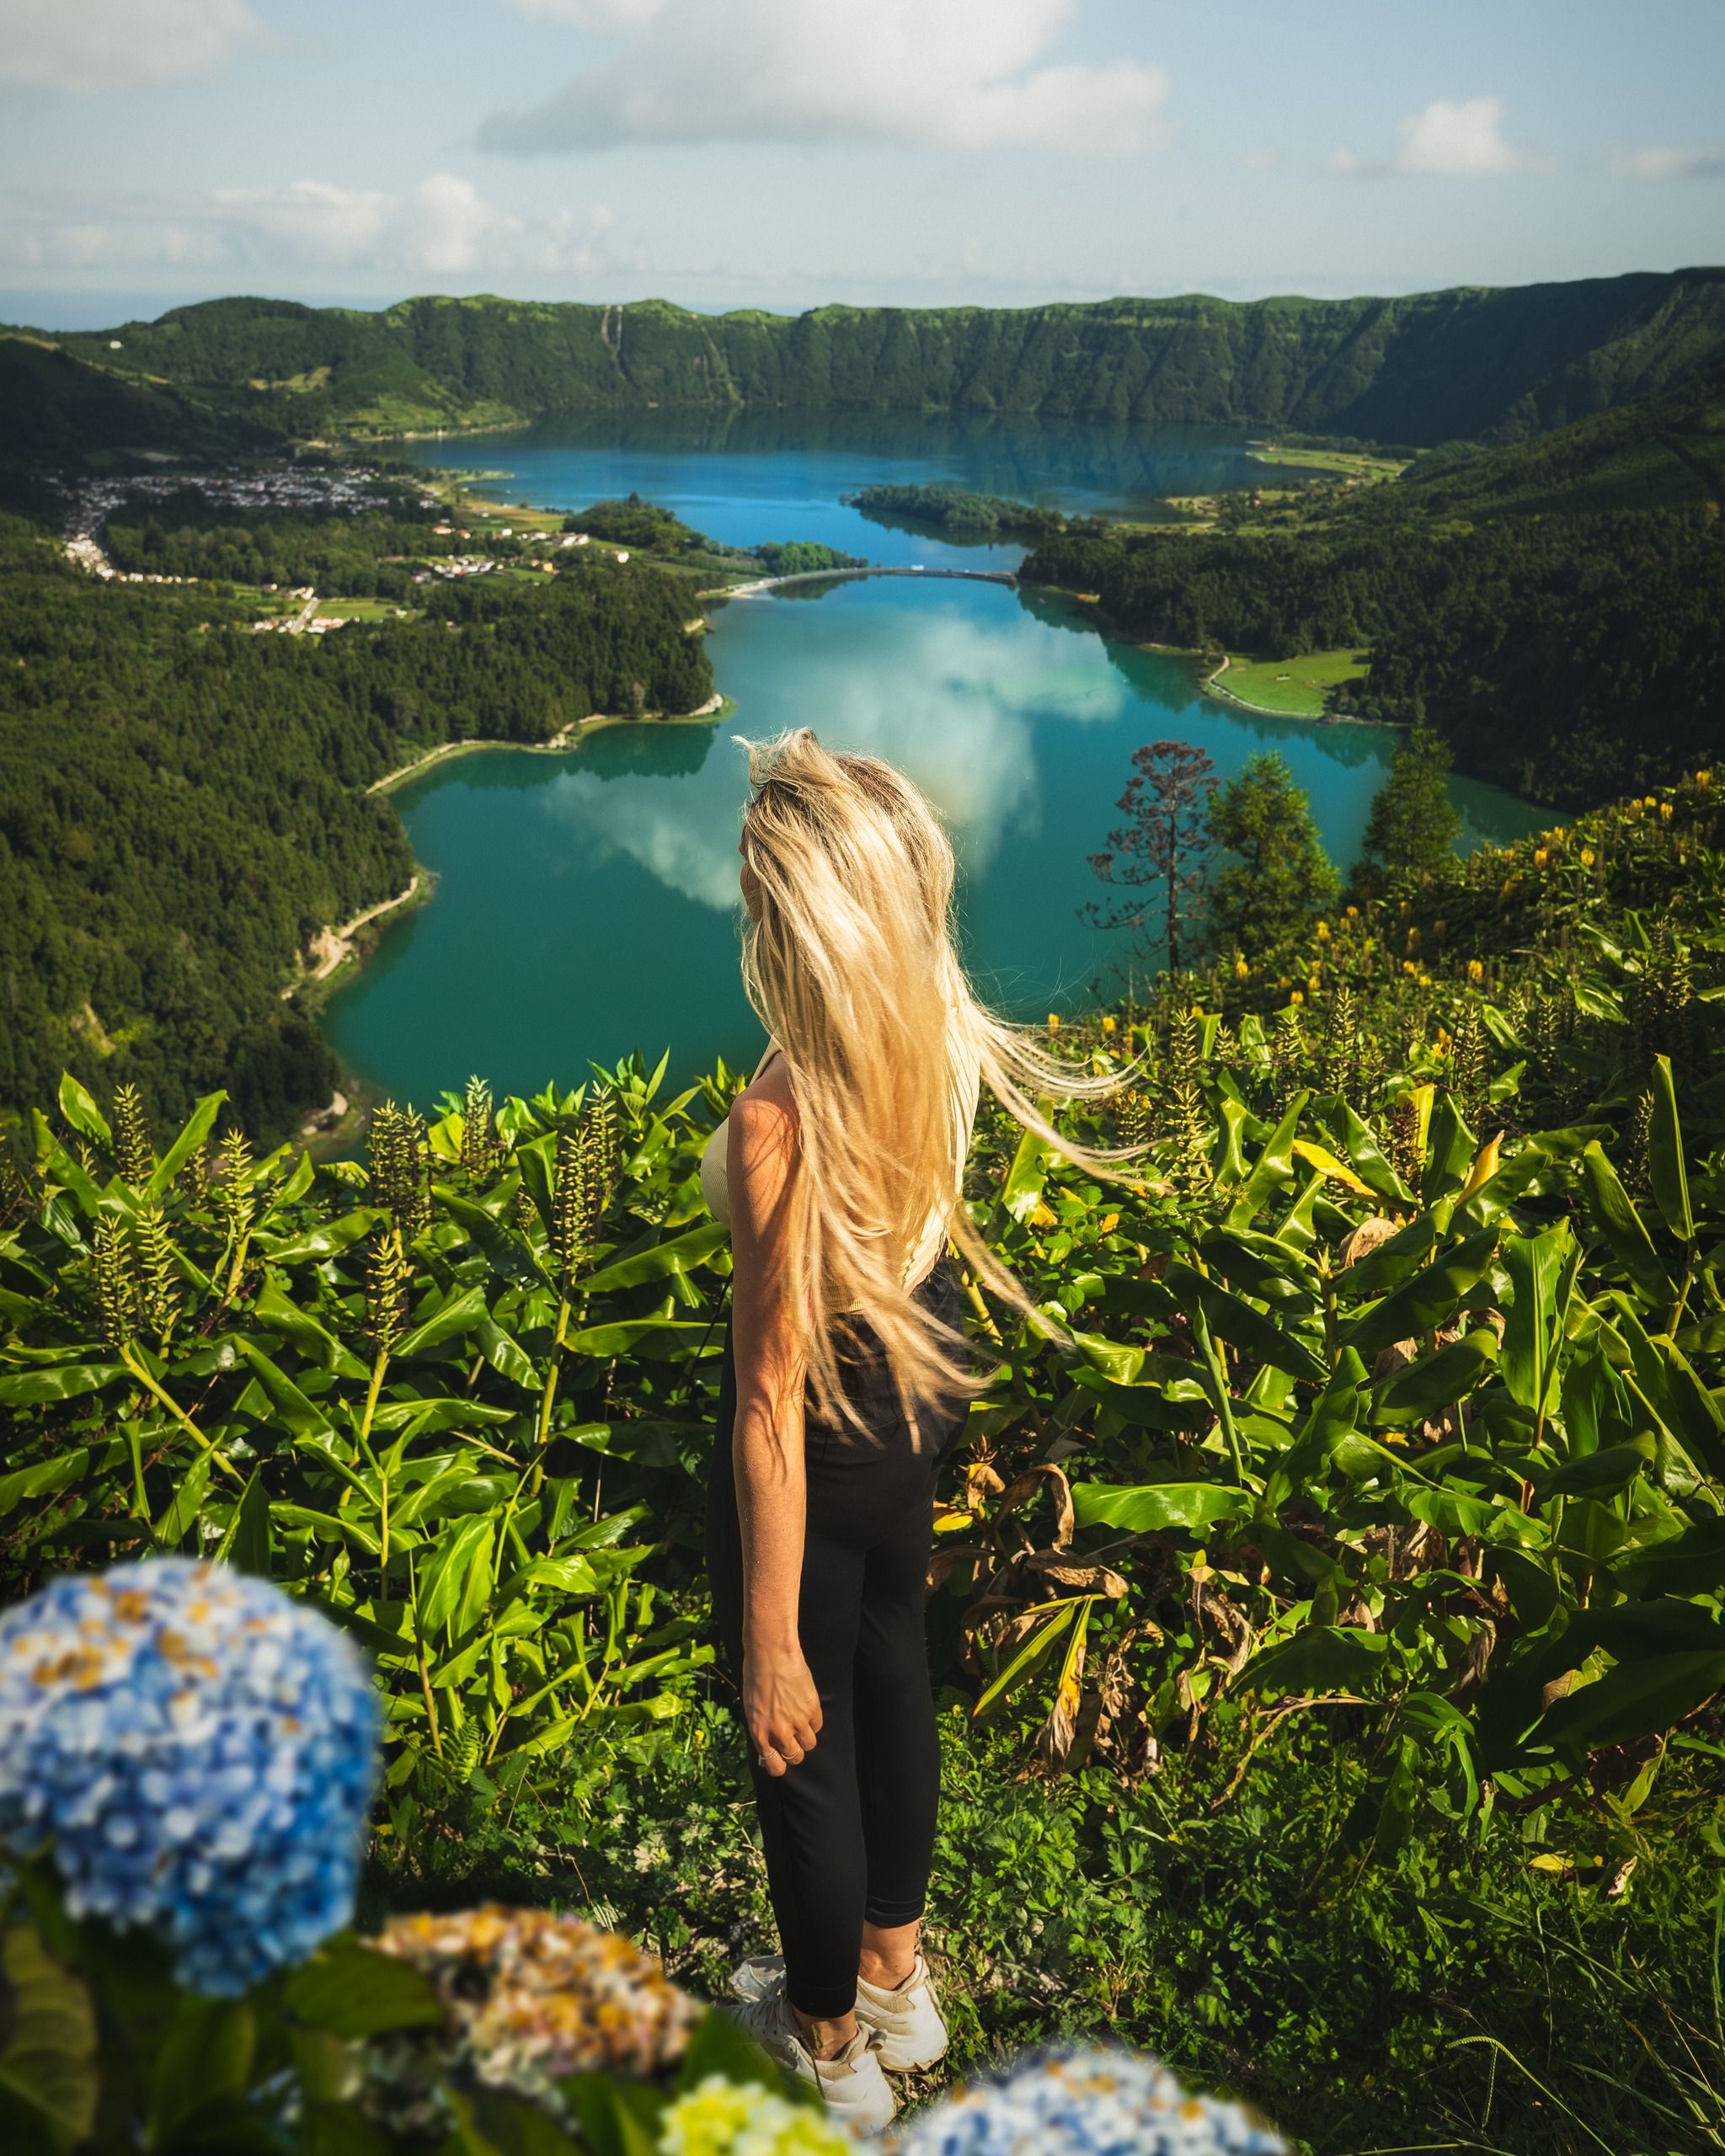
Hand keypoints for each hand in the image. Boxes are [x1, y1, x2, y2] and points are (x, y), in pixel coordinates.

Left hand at [743, 1642, 822, 1776]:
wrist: (771, 1654)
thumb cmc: (755, 1677)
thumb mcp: (751, 1708)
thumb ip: (760, 1730)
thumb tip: (766, 1750)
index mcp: (760, 1733)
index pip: (775, 1767)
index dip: (780, 1765)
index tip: (781, 1759)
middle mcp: (780, 1732)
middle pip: (796, 1757)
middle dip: (795, 1751)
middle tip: (792, 1738)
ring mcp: (798, 1721)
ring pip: (810, 1744)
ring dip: (806, 1737)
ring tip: (800, 1722)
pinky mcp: (812, 1708)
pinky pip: (817, 1725)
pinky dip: (813, 1721)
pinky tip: (805, 1708)